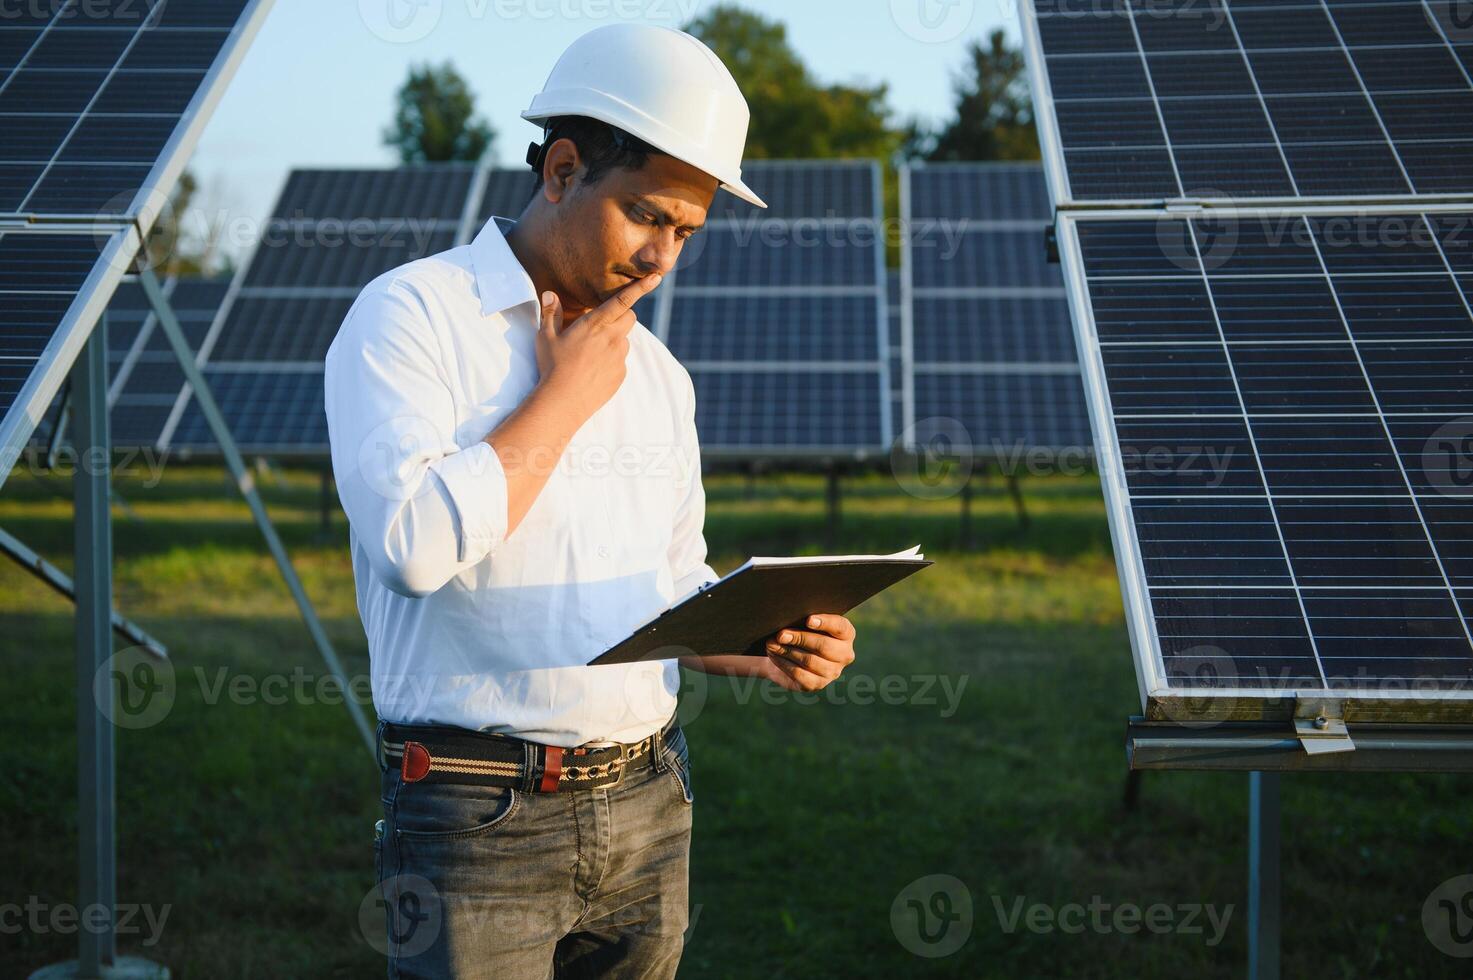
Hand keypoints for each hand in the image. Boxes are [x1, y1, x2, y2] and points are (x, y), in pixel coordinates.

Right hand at [535, 273, 660, 420]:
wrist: (563, 401)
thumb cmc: (552, 366)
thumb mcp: (545, 337)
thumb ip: (551, 313)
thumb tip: (550, 294)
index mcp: (595, 324)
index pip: (623, 300)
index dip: (640, 287)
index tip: (656, 277)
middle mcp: (612, 337)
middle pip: (630, 317)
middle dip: (622, 315)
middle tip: (603, 324)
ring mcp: (619, 357)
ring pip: (625, 340)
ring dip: (615, 340)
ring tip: (592, 353)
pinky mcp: (621, 374)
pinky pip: (621, 361)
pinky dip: (612, 360)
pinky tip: (593, 370)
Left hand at [762, 614, 856, 691]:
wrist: (786, 653)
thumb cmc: (798, 630)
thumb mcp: (803, 621)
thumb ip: (802, 619)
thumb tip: (787, 627)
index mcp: (846, 634)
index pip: (840, 627)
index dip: (826, 623)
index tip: (808, 620)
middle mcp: (844, 654)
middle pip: (824, 646)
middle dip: (800, 638)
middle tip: (781, 634)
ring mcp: (833, 672)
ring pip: (810, 661)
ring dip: (787, 651)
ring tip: (772, 644)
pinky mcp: (817, 684)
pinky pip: (799, 674)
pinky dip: (783, 663)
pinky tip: (774, 655)